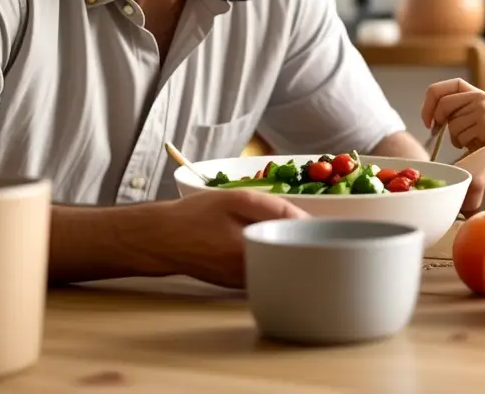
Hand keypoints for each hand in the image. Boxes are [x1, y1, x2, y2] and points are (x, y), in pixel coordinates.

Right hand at [146, 190, 307, 288]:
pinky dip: (273, 259)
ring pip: (281, 270)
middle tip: (310, 228)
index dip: (316, 239)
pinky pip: (266, 272)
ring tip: (290, 232)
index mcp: (254, 255)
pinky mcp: (239, 285)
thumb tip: (309, 221)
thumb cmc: (195, 215)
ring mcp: (246, 285)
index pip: (301, 253)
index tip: (324, 226)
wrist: (161, 238)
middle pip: (294, 266)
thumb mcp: (236, 200)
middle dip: (306, 248)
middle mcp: (252, 277)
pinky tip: (269, 242)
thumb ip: (275, 209)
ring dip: (290, 253)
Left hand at [422, 78, 484, 168]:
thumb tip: (431, 119)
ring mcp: (483, 109)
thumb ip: (459, 114)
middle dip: (435, 120)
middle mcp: (480, 97)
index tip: (427, 118)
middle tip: (436, 132)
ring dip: (455, 138)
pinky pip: (461, 135)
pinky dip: (464, 145)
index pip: (443, 87)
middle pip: (443, 104)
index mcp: (476, 94)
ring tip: (470, 143)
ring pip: (451, 124)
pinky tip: (478, 146)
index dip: (429, 101)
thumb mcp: (476, 120)